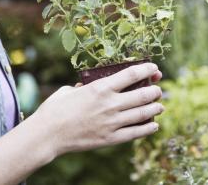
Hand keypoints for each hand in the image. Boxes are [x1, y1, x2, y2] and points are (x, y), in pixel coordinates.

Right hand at [26, 62, 164, 157]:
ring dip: (155, 109)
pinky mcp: (110, 138)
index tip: (154, 68)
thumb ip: (85, 87)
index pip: (132, 74)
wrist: (47, 134)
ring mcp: (112, 122)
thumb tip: (90, 86)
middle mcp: (110, 104)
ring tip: (160, 107)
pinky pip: (135, 133)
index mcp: (100, 87)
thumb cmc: (55, 109)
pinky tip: (153, 125)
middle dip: (155, 91)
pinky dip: (148, 128)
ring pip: (143, 113)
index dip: (147, 70)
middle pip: (143, 94)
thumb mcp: (70, 90)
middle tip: (158, 90)